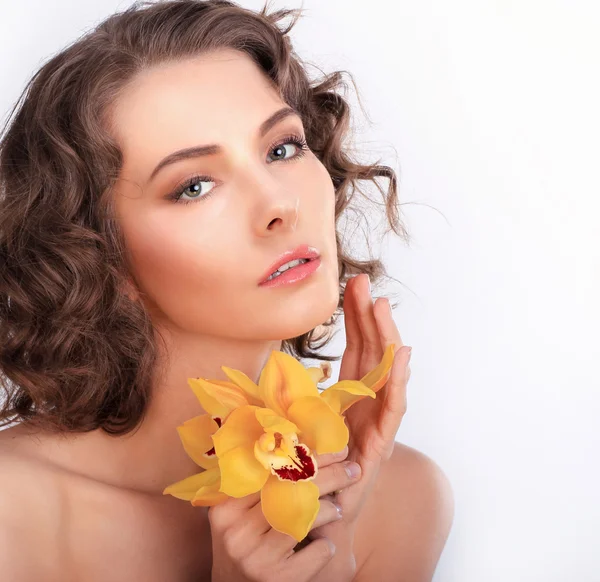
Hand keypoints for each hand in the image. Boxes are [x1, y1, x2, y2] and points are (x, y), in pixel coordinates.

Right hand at [208, 445, 362, 581]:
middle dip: (330, 476)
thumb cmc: (244, 539)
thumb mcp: (239, 511)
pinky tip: (326, 543)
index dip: (307, 455)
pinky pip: (313, 554)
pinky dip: (325, 546)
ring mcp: (253, 556)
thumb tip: (300, 438)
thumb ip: (259, 482)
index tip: (335, 448)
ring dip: (329, 510)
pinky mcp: (274, 579)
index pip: (271, 470)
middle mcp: (236, 529)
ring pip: (303, 519)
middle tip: (352, 469)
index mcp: (226, 504)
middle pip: (290, 490)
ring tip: (338, 508)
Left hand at [305, 273, 411, 579]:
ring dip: (385, 338)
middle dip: (367, 316)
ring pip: (385, 373)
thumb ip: (287, 399)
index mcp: (345, 398)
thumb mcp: (289, 426)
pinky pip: (393, 407)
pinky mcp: (381, 444)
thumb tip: (268, 368)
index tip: (349, 287)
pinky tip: (403, 354)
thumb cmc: (305, 473)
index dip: (353, 319)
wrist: (319, 519)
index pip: (353, 350)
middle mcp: (363, 405)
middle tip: (363, 281)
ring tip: (382, 306)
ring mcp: (375, 422)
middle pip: (370, 352)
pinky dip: (399, 380)